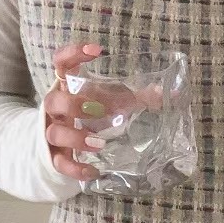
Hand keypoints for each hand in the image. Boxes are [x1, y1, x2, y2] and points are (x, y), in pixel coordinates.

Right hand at [43, 43, 165, 180]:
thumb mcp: (114, 102)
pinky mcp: (54, 157)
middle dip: (73, 104)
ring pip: (53, 133)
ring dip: (75, 137)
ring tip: (99, 143)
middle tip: (98, 110)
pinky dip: (76, 169)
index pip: (61, 63)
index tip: (95, 51)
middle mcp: (56, 109)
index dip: (72, 54)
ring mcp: (52, 132)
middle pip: (52, 100)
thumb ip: (140, 97)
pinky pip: (60, 163)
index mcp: (67, 87)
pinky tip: (93, 171)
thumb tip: (172, 93)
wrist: (66, 143)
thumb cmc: (93, 114)